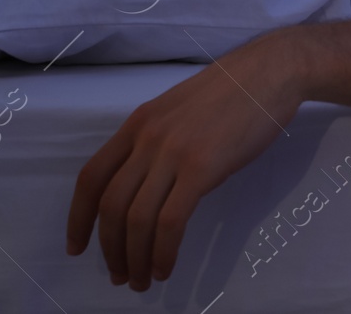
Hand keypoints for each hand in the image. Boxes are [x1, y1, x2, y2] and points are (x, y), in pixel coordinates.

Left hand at [66, 31, 306, 289]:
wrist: (272, 70)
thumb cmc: (235, 89)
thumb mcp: (180, 108)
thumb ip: (158, 140)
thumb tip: (150, 181)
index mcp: (138, 123)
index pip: (91, 178)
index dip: (77, 219)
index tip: (78, 247)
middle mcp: (147, 138)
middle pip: (110, 205)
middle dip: (110, 249)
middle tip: (118, 275)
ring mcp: (173, 152)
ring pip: (136, 219)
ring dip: (135, 258)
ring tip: (142, 280)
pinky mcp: (203, 167)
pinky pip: (171, 221)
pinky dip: (163, 251)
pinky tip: (167, 266)